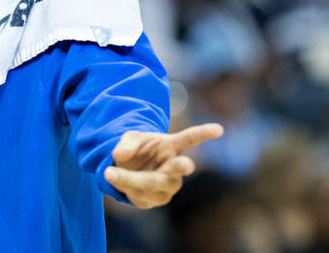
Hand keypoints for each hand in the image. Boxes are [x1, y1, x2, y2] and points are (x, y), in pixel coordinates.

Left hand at [103, 123, 223, 208]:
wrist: (127, 169)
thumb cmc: (135, 149)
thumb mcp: (128, 139)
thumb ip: (125, 144)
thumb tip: (119, 155)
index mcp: (171, 145)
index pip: (190, 138)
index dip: (204, 133)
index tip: (219, 129)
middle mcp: (175, 166)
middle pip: (179, 167)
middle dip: (181, 167)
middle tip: (187, 164)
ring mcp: (169, 184)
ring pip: (153, 184)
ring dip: (130, 179)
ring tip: (109, 172)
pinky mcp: (158, 199)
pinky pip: (142, 196)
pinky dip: (126, 188)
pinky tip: (117, 181)